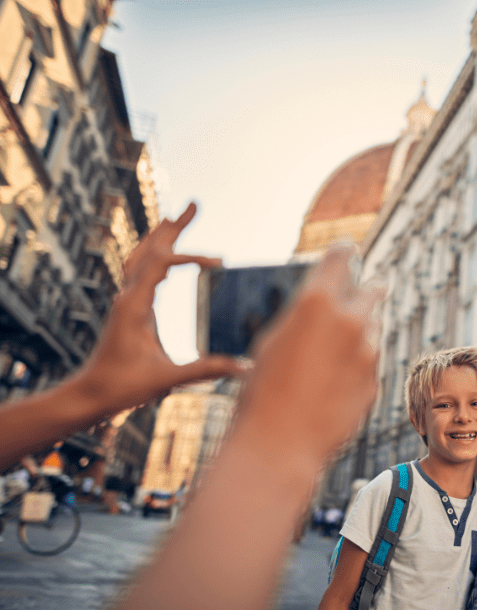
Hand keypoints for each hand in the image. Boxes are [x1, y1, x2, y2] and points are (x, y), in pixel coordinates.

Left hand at [73, 203, 242, 414]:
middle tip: (195, 204)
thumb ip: (205, 370)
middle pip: (149, 249)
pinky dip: (154, 255)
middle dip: (174, 226)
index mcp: (134, 305)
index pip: (161, 264)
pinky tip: (165, 256)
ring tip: (178, 218)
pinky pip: (139, 271)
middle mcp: (127, 297)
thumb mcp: (167, 379)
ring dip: (161, 235)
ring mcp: (126, 301)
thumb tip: (243, 367)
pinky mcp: (128, 310)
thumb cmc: (122, 387)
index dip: (191, 257)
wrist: (90, 395)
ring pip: (141, 256)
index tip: (219, 262)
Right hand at [237, 244, 381, 463]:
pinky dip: (358, 365)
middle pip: (372, 291)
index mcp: (317, 302)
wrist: (279, 445)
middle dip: (372, 286)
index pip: (341, 259)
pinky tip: (333, 384)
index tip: (349, 250)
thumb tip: (321, 307)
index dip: (344, 252)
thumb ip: (303, 317)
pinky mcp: (375, 382)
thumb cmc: (262, 392)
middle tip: (377, 284)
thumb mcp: (272, 340)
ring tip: (336, 350)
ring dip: (361, 332)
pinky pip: (369, 364)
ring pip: (372, 330)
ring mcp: (368, 354)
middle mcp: (350, 321)